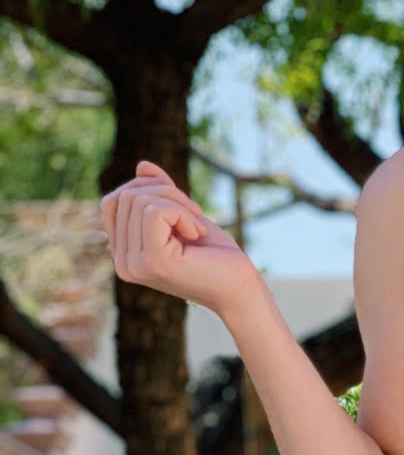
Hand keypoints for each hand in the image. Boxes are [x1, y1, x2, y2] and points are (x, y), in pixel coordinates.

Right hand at [100, 161, 264, 319]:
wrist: (240, 288)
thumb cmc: (216, 256)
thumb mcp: (183, 216)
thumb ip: (159, 194)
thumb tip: (142, 166)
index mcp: (123, 255)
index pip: (113, 202)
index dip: (147, 190)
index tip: (181, 207)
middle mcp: (122, 264)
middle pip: (125, 197)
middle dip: (165, 193)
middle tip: (195, 216)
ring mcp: (134, 265)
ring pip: (139, 201)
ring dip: (178, 204)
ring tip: (198, 228)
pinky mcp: (154, 261)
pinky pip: (155, 211)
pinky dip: (182, 213)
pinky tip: (197, 235)